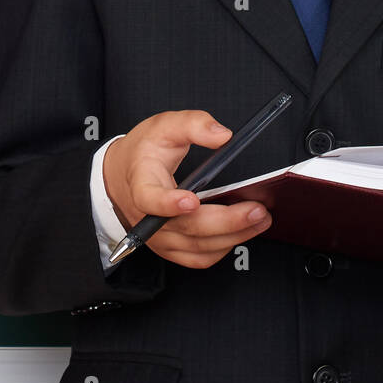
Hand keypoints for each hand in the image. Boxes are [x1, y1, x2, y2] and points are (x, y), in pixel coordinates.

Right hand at [103, 109, 271, 268]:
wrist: (121, 176)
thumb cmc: (144, 152)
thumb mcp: (164, 126)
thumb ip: (193, 124)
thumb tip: (222, 135)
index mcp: (142, 183)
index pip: (150, 199)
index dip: (169, 203)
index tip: (191, 200)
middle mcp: (148, 218)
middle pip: (187, 227)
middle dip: (226, 221)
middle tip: (256, 210)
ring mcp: (160, 237)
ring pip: (198, 247)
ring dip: (233, 236)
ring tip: (261, 219)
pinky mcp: (172, 248)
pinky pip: (199, 258)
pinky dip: (224, 248)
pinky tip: (242, 232)